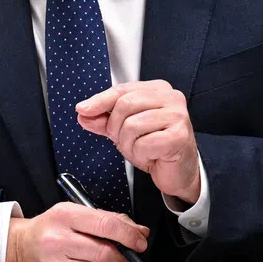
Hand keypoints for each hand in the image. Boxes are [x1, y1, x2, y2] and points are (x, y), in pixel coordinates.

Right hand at [5, 202, 148, 261]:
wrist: (22, 247)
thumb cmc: (51, 227)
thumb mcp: (74, 211)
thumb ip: (107, 218)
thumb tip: (138, 231)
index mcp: (66, 216)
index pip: (105, 225)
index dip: (129, 235)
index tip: (140, 240)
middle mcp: (60, 240)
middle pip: (106, 253)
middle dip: (126, 255)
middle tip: (131, 253)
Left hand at [76, 80, 200, 205]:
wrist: (180, 172)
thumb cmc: (156, 147)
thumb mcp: (125, 130)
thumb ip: (105, 120)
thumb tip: (84, 113)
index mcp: (157, 89)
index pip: (122, 90)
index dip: (100, 100)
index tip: (83, 109)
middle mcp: (171, 98)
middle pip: (125, 105)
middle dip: (115, 128)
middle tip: (124, 140)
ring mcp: (177, 116)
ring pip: (132, 125)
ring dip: (129, 144)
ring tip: (140, 149)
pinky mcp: (179, 136)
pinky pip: (144, 143)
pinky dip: (141, 154)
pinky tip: (151, 156)